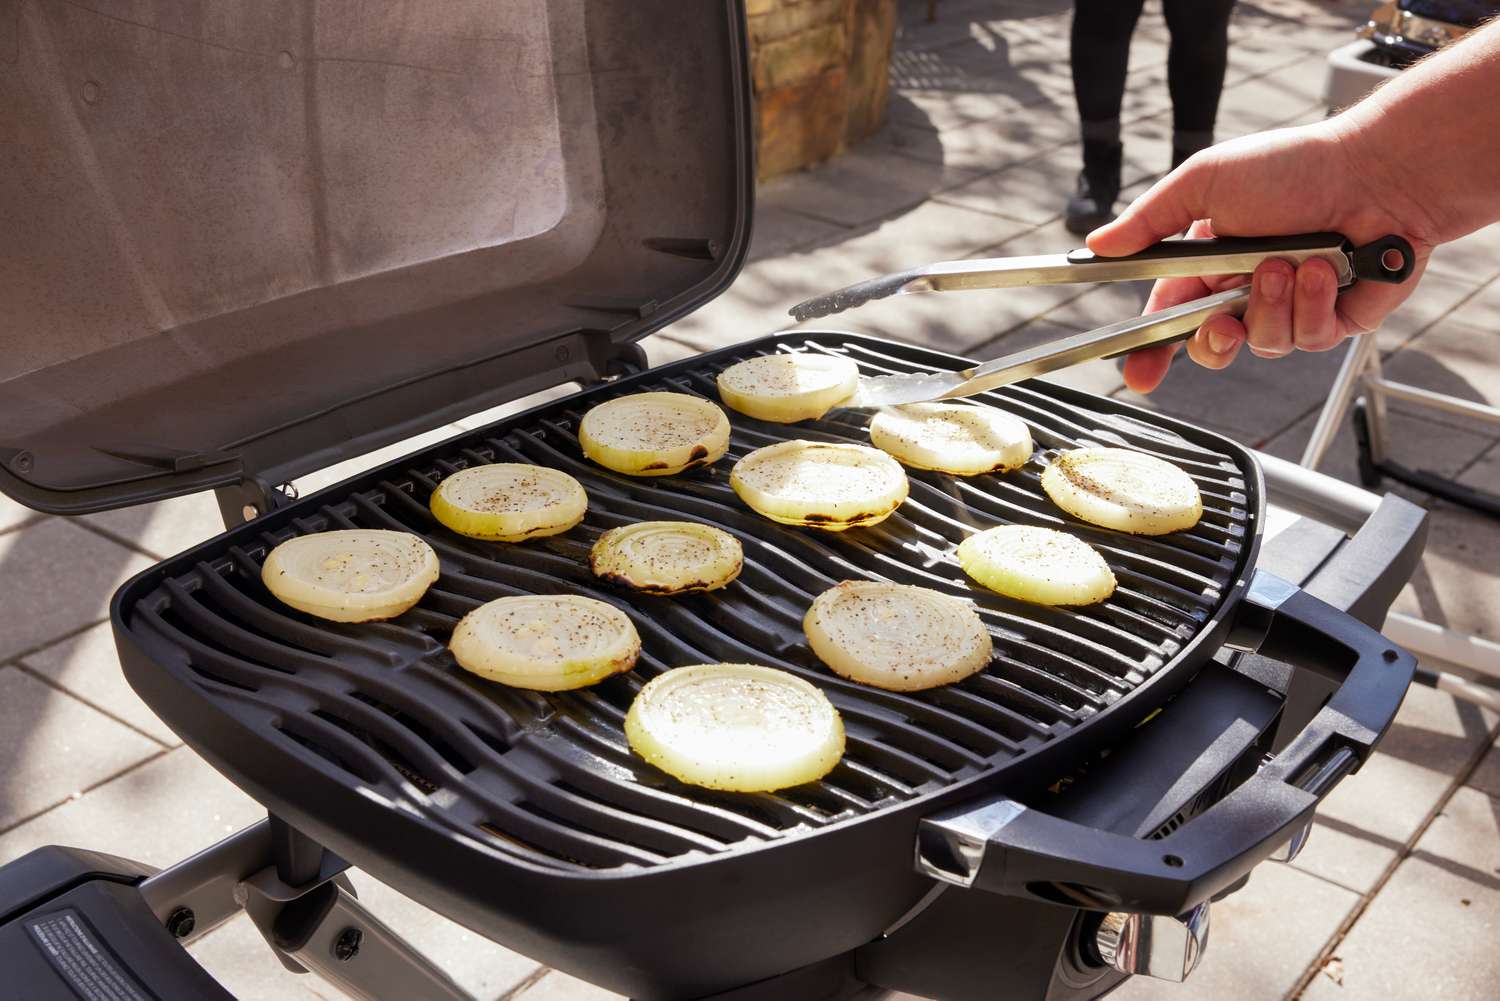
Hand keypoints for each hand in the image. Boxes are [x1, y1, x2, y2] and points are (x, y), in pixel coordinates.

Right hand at [1087, 121, 1435, 392]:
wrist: (1378, 171)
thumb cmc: (1296, 166)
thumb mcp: (1205, 181)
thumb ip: (1148, 220)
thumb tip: (1097, 245)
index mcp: (1211, 264)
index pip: (1170, 316)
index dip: (1150, 351)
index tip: (1138, 375)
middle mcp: (1249, 290)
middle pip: (1213, 346)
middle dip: (1215, 340)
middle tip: (1220, 321)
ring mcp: (1293, 308)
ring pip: (1263, 344)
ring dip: (1271, 305)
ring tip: (1289, 263)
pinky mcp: (1336, 319)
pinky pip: (1309, 338)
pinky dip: (1312, 304)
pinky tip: (1323, 270)